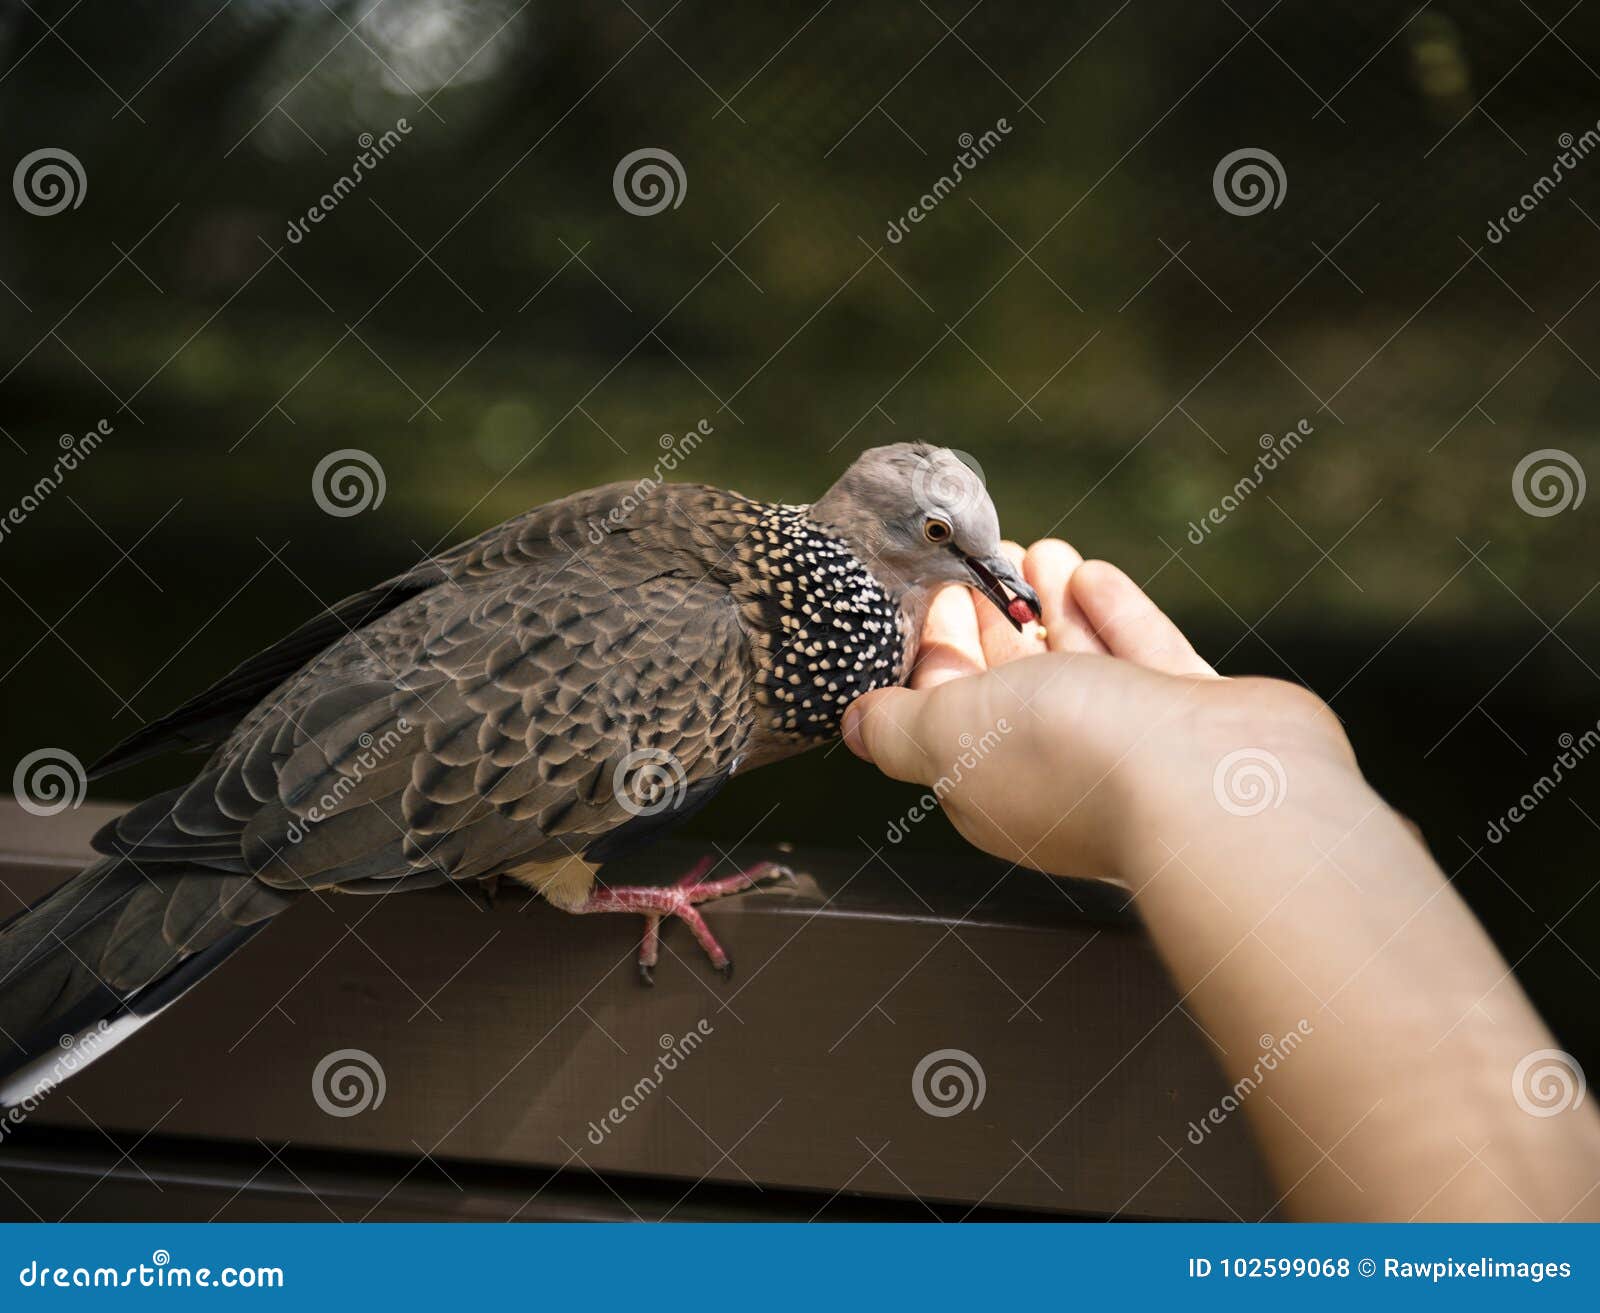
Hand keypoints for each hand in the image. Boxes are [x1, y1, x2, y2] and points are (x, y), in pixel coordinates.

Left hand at [842, 540, 1354, 880]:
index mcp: (990, 782)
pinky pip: (1144, 655)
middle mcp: (1060, 767)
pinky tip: (1090, 575)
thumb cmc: (1077, 760)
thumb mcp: (950, 733)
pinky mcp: (1195, 716)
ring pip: (1081, 662)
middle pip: (1014, 683)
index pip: (949, 709)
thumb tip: (854, 727)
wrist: (1220, 787)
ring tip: (1035, 548)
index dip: (937, 648)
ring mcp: (1134, 744)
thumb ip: (898, 726)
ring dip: (1051, 603)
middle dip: (994, 619)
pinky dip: (1112, 613)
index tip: (936, 592)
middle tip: (982, 561)